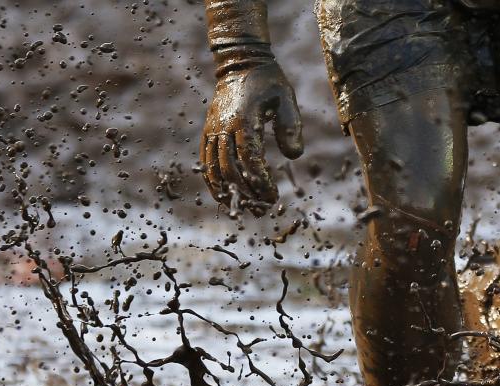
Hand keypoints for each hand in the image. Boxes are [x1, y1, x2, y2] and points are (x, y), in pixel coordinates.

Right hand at [200, 62, 303, 215]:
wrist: (239, 63)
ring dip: (228, 191)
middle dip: (246, 192)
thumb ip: (291, 126)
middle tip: (263, 208)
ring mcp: (212, 129)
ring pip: (212, 168)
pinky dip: (212, 180)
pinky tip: (224, 195)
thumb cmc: (269, 82)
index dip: (260, 181)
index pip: (250, 159)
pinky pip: (205, 161)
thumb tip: (294, 157)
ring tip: (244, 208)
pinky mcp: (208, 131)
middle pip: (229, 169)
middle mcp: (223, 126)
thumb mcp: (286, 98)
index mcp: (244, 120)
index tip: (272, 197)